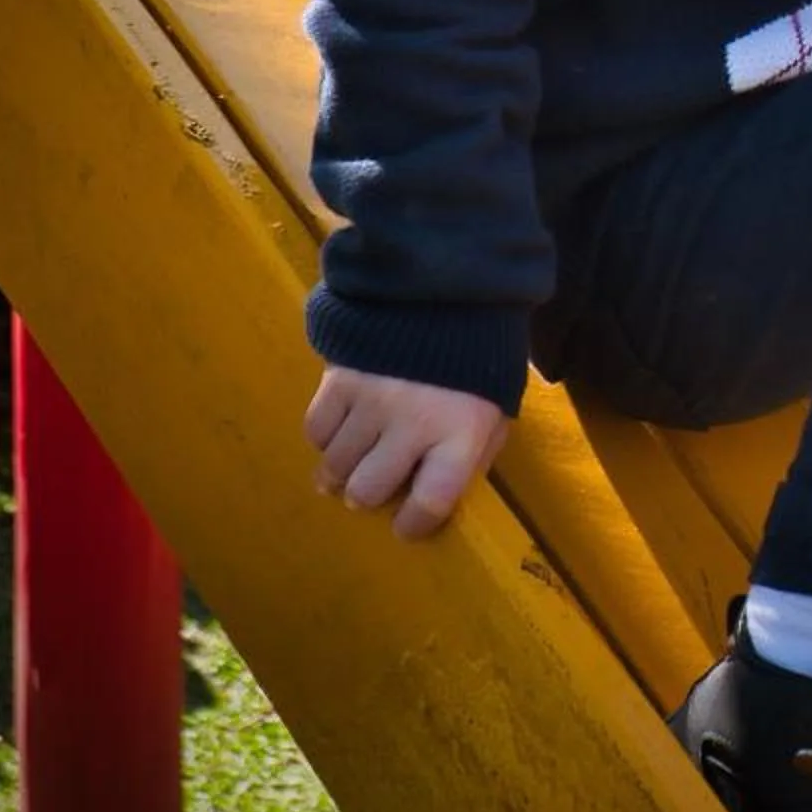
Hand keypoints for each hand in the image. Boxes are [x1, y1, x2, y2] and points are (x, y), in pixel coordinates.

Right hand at [306, 365, 508, 541]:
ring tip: (353, 461)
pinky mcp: (340, 378)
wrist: (451, 285)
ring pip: (336, 465)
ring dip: (340, 472)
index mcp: (460, 433)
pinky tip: (342, 429)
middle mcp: (412, 423)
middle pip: (367, 490)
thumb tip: (437, 495)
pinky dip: (325, 438)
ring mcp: (371, 401)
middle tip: (371, 488)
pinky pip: (316, 429)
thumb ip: (473, 453)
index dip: (415, 525)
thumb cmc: (480, 355)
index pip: (430, 503)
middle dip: (367, 498)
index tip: (407, 526)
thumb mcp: (495, 406)